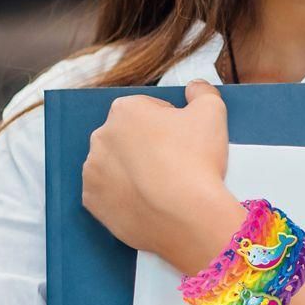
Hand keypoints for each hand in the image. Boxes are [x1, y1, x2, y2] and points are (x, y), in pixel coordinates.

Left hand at [81, 79, 240, 264]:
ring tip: (162, 186)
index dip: (170, 123)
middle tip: (176, 164)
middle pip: (128, 136)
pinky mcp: (92, 202)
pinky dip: (124, 196)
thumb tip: (195, 87)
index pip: (148, 109)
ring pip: (116, 165)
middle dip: (148, 146)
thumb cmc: (198, 161)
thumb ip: (202, 91)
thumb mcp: (212, 112)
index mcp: (125, 110)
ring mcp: (92, 171)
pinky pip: (108, 193)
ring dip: (133, 171)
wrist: (188, 217)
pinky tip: (147, 202)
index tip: (184, 141)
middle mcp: (100, 137)